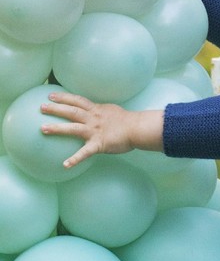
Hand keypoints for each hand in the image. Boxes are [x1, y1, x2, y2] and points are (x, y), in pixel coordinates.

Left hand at [40, 91, 163, 168]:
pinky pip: (85, 153)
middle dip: (55, 108)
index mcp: (96, 110)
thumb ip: (103, 111)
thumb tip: (99, 111)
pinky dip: (75, 159)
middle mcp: (93, 118)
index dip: (64, 97)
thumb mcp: (113, 111)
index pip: (77, 100)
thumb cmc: (129, 121)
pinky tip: (65, 165)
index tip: (51, 95)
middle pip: (71, 111)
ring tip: (43, 128)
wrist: (138, 128)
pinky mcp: (99, 144)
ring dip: (57, 128)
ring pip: (73, 128)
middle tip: (41, 107)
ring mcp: (95, 131)